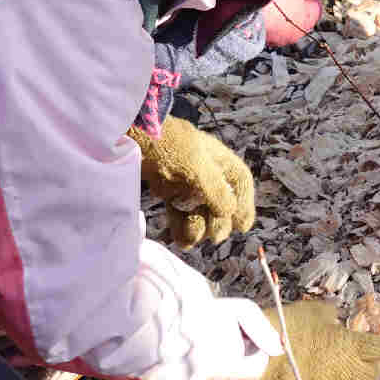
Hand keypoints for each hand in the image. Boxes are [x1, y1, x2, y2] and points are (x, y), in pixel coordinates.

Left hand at [130, 117, 255, 245]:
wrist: (134, 141)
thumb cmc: (170, 148)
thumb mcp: (198, 168)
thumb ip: (216, 192)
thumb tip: (230, 213)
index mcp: (220, 161)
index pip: (240, 183)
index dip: (245, 205)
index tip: (242, 226)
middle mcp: (207, 174)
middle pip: (223, 207)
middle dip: (218, 223)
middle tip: (211, 235)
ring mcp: (188, 186)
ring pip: (202, 216)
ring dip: (198, 230)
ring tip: (189, 234)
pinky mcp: (171, 196)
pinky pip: (182, 218)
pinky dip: (182, 230)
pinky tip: (179, 238)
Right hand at [255, 299, 379, 379]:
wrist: (261, 353)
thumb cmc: (289, 327)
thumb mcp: (316, 312)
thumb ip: (334, 318)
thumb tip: (337, 319)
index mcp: (355, 346)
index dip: (377, 347)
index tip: (372, 346)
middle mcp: (351, 371)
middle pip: (372, 374)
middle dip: (365, 367)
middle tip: (353, 362)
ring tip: (335, 378)